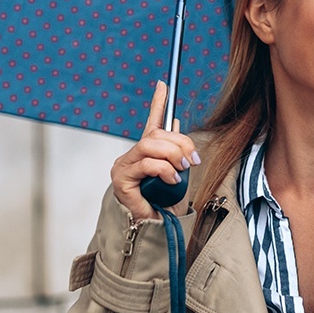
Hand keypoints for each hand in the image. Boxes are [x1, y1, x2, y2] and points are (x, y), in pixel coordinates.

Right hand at [110, 81, 200, 219]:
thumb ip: (175, 150)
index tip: (163, 84)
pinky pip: (148, 164)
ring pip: (151, 146)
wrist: (159, 228)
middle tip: (192, 161)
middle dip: (179, 144)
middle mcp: (132, 156)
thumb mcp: (178, 171)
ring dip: (173, 155)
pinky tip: (172, 180)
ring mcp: (124, 167)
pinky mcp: (121, 179)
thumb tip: (176, 123)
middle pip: (156, 134)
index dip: (158, 102)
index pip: (152, 122)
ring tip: (182, 170)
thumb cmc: (167, 203)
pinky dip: (165, 170)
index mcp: (147, 152)